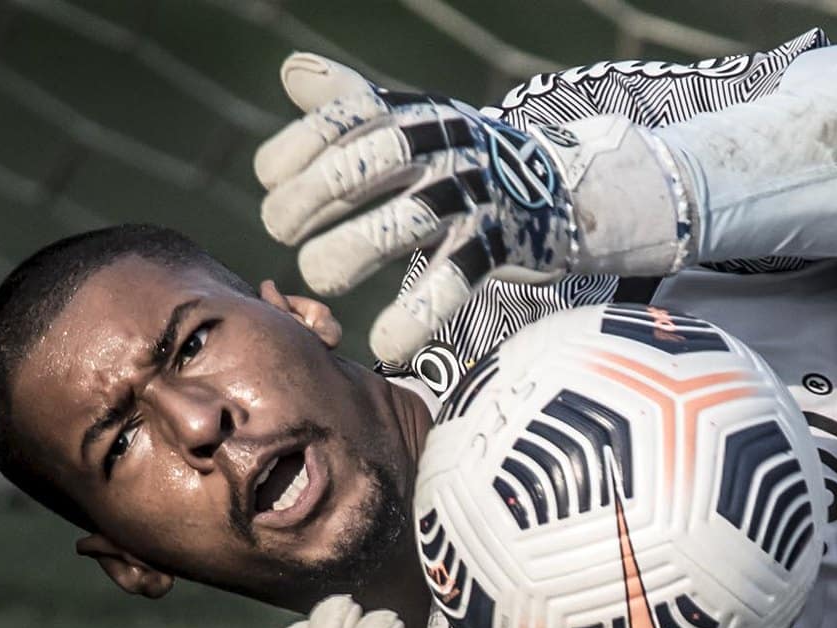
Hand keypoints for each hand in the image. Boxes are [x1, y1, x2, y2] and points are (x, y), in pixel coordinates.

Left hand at [253, 53, 694, 366]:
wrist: (566, 191)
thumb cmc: (467, 163)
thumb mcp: (415, 125)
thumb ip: (352, 104)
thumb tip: (293, 72)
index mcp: (415, 116)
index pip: (349, 117)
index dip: (300, 145)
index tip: (270, 178)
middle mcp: (445, 148)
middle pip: (372, 162)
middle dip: (315, 195)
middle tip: (281, 231)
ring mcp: (475, 196)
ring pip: (408, 220)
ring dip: (353, 248)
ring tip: (315, 277)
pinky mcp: (501, 246)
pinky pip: (456, 279)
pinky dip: (418, 315)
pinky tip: (384, 345)